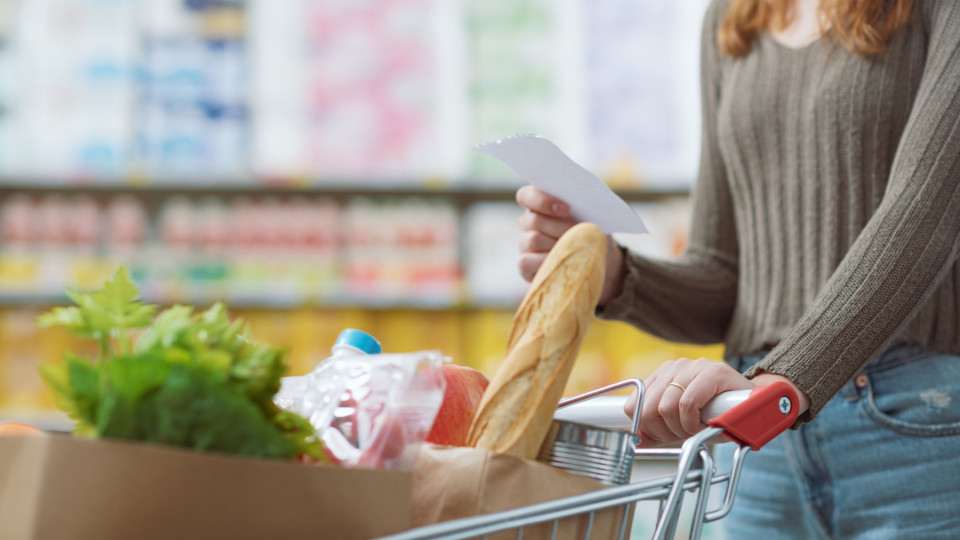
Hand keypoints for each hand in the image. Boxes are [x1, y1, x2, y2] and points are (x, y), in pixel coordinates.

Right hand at [516, 186, 625, 303]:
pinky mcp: (525, 263)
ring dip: (557, 244)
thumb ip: (580, 204)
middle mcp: (528, 222)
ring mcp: (525, 242)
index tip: (566, 209)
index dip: (542, 200)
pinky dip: (547, 261)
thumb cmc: (590, 230)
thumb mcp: (589, 215)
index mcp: (539, 204)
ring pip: (533, 239)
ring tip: (575, 248)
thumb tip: (576, 206)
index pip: (526, 195)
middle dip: (559, 226)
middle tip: (578, 232)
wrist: (595, 256)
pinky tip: (562, 262)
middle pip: (534, 220)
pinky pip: (527, 261)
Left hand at [623, 358, 809, 447]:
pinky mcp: (713, 371)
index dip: (647, 429)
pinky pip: (687, 403)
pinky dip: (693, 422)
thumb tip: (636, 441)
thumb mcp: (681, 423)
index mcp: (662, 376)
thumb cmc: (716, 415)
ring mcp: (693, 366)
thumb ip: (657, 430)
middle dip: (665, 432)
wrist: (756, 405)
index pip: (633, 405)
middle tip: (685, 435)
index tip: (666, 437)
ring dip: (682, 429)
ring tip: (698, 429)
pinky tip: (705, 424)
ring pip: (666, 408)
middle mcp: (674, 367)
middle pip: (648, 409)